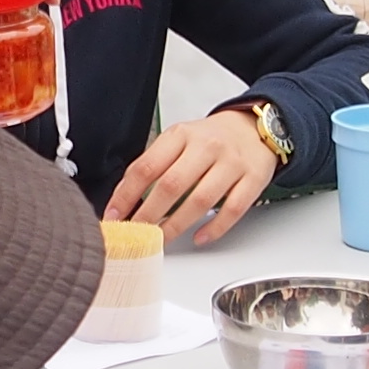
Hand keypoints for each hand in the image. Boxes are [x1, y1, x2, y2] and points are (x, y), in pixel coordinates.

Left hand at [106, 107, 278, 246]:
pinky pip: (232, 209)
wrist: (254, 128)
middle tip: (136, 233)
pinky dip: (214, 228)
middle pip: (170, 186)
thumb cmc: (211, 139)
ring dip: (176, 226)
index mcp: (181, 135)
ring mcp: (231, 163)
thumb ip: (155, 163)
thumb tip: (125, 198)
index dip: (126, 194)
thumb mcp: (179, 140)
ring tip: (161, 240)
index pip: (146, 167)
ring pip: (200, 201)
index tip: (115, 214)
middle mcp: (206, 147)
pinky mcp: (253, 179)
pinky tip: (199, 237)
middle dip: (148, 215)